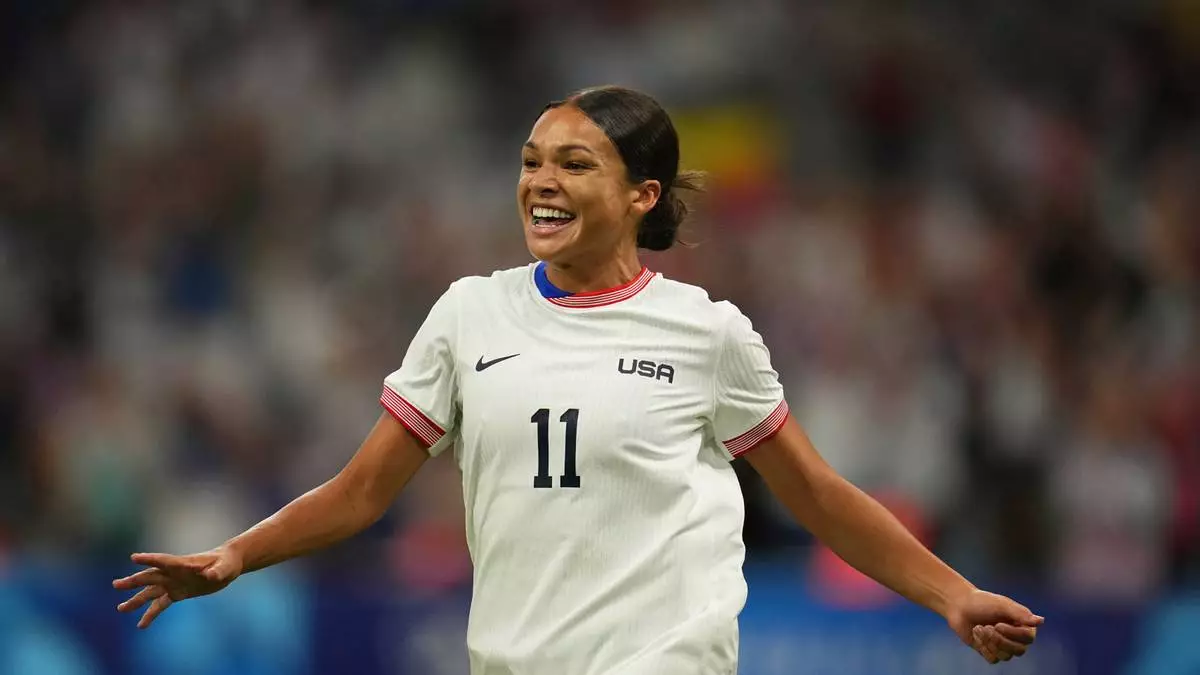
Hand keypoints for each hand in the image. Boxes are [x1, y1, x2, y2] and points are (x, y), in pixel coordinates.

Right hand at [112, 546, 243, 627]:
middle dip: (134, 581)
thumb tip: (210, 575)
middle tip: (116, 585)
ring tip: (121, 609)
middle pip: (150, 576)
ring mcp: (174, 583)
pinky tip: (141, 625)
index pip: (163, 560)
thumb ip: (216, 571)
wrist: (227, 566)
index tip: (134, 558)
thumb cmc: (226, 563)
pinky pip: (161, 604)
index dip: (149, 559)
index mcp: (183, 563)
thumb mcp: (224, 568)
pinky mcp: (178, 593)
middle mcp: (174, 573)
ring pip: (151, 592)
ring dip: (136, 600)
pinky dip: (151, 614)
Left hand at [944, 588, 1043, 663]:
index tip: (997, 624)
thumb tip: (1041, 621)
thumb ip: (1020, 613)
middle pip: (1019, 651)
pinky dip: (983, 648)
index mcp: (1023, 624)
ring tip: (979, 628)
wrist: (960, 606)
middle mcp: (1016, 637)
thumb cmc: (982, 602)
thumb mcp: (1001, 604)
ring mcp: (1003, 645)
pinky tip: (976, 635)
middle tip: (986, 627)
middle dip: (1000, 641)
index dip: (1013, 634)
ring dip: (990, 643)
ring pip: (1006, 656)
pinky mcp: (991, 652)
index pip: (1028, 638)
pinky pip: (993, 659)